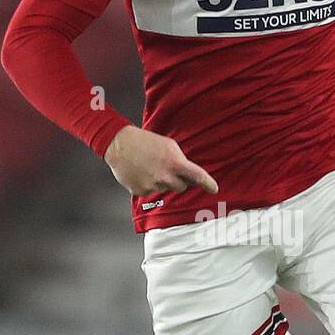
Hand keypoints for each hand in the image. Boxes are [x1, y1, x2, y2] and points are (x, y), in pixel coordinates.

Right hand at [103, 125, 218, 197]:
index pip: (197, 176)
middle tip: (167, 169)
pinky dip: (147, 184)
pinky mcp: (140, 192)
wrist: (119, 145)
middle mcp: (165, 177)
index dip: (207, 183)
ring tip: (149, 167)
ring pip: (164, 189)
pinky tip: (141, 172)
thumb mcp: (169, 145)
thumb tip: (187, 173)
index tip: (214, 189)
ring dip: (161, 181)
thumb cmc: (145, 142)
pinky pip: (150, 192)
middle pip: (181, 188)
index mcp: (175, 163)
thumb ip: (180, 160)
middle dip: (178, 181)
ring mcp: (152, 186)